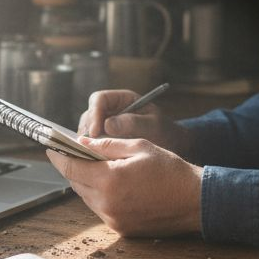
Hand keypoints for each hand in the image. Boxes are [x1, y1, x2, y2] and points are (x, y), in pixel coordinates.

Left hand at [46, 137, 202, 236]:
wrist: (195, 201)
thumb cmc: (171, 170)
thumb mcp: (139, 146)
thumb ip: (107, 145)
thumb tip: (82, 143)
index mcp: (109, 180)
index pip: (71, 168)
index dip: (58, 156)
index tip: (51, 147)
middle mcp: (107, 204)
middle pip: (76, 184)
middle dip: (72, 168)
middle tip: (71, 153)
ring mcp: (114, 219)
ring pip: (87, 197)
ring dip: (86, 182)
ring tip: (92, 167)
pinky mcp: (122, 229)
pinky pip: (101, 209)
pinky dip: (100, 195)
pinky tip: (110, 183)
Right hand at [77, 90, 191, 156]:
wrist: (172, 146)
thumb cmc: (164, 131)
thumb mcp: (153, 125)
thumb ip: (133, 123)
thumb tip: (108, 125)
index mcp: (123, 99)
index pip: (99, 99)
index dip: (94, 114)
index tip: (94, 132)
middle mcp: (111, 110)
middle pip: (89, 114)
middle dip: (87, 130)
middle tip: (89, 146)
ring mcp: (106, 124)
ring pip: (87, 129)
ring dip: (87, 141)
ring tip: (92, 154)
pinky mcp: (105, 139)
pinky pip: (92, 142)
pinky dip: (92, 150)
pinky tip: (95, 160)